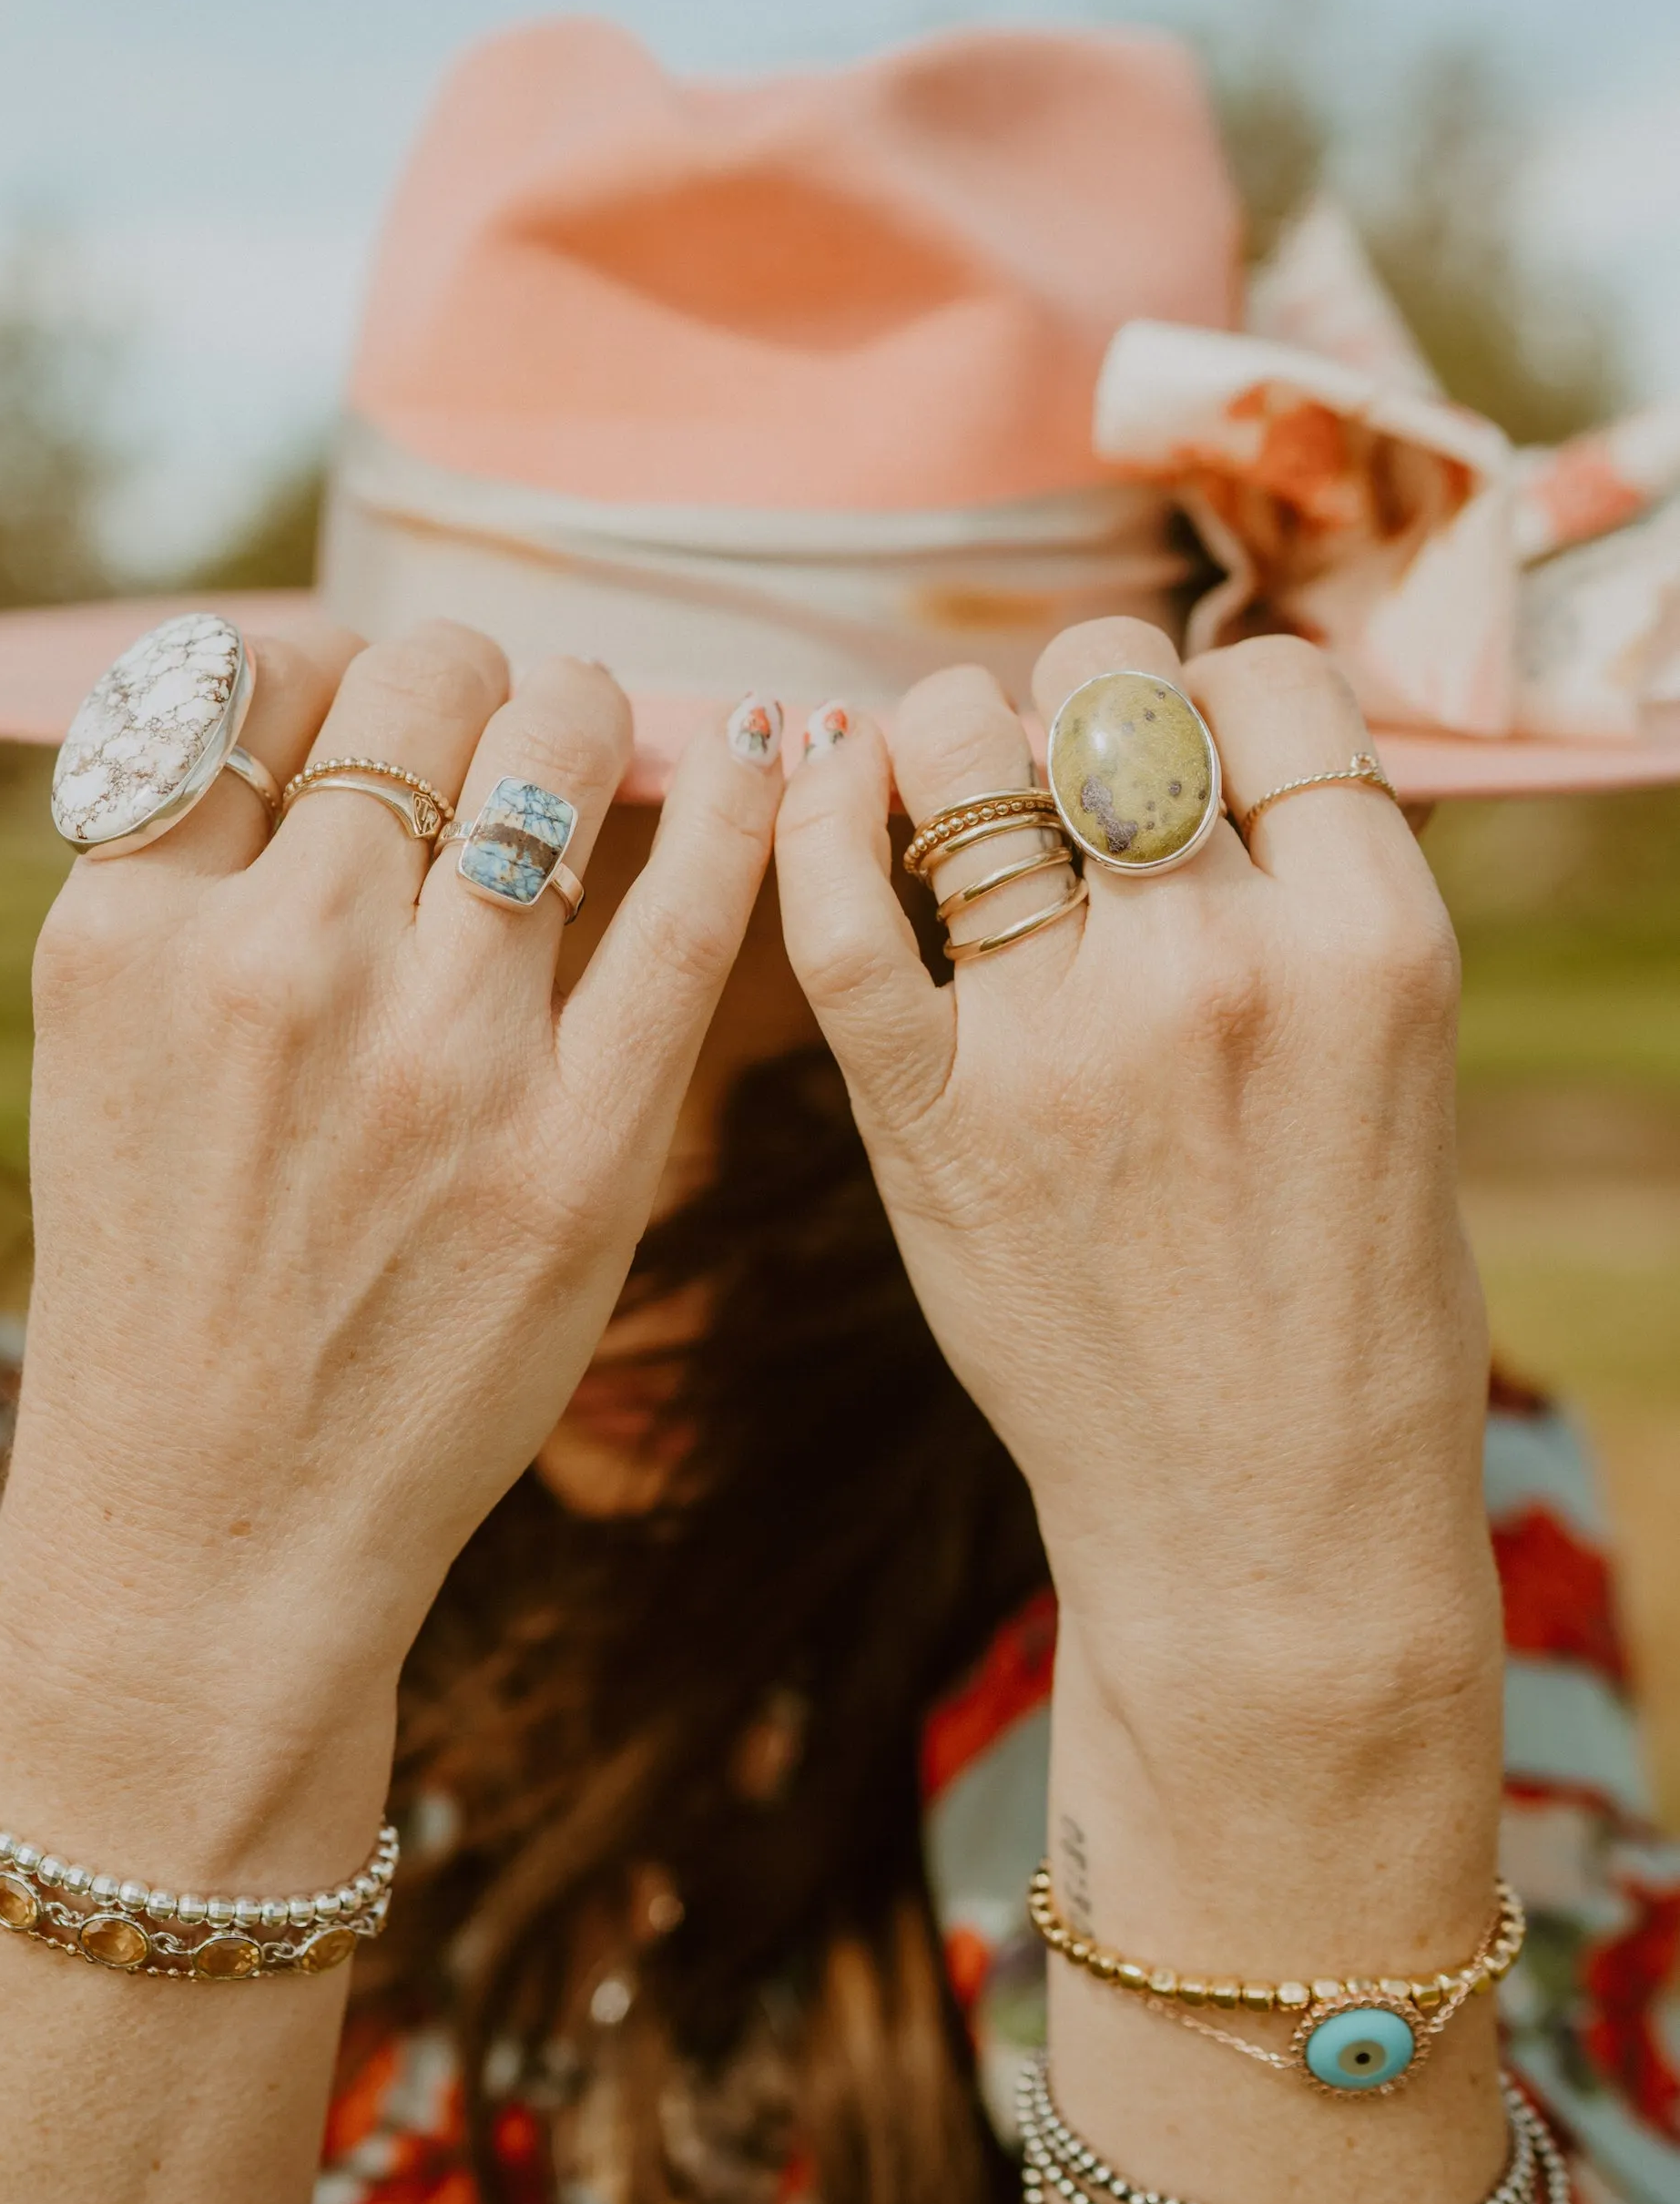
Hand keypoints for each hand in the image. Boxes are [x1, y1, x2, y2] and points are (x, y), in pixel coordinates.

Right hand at [0, 625, 781, 1866]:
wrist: (210, 1534)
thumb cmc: (163, 1281)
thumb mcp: (106, 1050)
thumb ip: (194, 880)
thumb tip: (334, 700)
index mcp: (130, 933)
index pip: (258, 681)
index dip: (330, 673)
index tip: (367, 713)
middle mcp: (277, 968)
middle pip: (423, 687)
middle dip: (470, 682)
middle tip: (494, 733)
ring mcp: (436, 1061)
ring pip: (555, 750)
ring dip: (585, 721)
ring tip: (593, 753)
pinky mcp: (576, 1155)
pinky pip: (687, 911)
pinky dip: (734, 804)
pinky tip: (756, 757)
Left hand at [773, 619, 1497, 1743]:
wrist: (1268, 1519)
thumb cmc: (1346, 1292)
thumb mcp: (1396, 1058)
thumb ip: (1309, 896)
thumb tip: (1207, 736)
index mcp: (1370, 940)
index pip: (1269, 684)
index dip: (1212, 690)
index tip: (1183, 747)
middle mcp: (1220, 964)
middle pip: (1106, 689)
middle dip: (1074, 699)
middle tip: (1059, 768)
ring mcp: (1064, 1040)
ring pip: (959, 757)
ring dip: (944, 742)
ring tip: (948, 792)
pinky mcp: (932, 1118)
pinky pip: (835, 913)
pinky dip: (808, 822)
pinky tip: (823, 793)